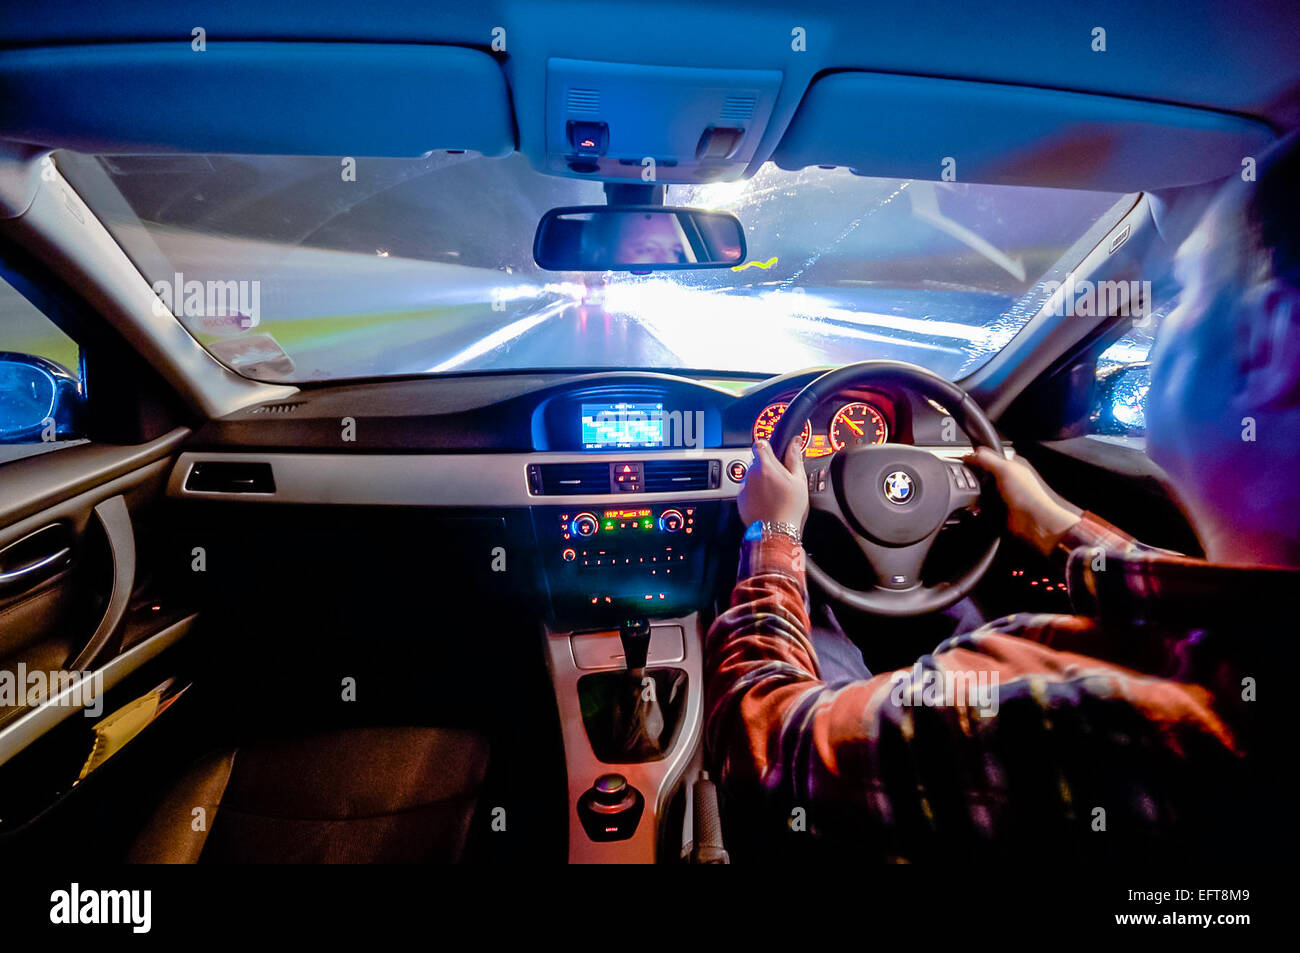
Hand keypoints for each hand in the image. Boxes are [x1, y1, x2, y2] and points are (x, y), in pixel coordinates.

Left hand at [738, 439, 808, 529]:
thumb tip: (794, 441)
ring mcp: (743, 488)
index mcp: (765, 466)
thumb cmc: (790, 509)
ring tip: (775, 494)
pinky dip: (755, 492)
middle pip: (757, 462)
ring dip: (761, 480)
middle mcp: (750, 475)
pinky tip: (768, 502)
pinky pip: (747, 489)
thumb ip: (794, 457)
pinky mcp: (740, 500)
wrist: (776, 534)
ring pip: (752, 476)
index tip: (775, 453)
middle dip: (768, 467)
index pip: (760, 444)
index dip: (768, 446)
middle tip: (782, 480)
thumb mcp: (799, 481)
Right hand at [965, 447, 1082, 556]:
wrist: (1033, 522)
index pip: (988, 457)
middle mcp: (1006, 480)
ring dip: (974, 494)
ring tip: (974, 495)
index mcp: (1011, 467)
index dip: (976, 458)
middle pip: (981, 475)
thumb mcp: (1005, 469)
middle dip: (973, 478)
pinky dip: (976, 506)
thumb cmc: (1028, 496)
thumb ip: (986, 459)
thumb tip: (969, 454)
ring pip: (979, 491)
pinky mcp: (997, 509)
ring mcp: (1002, 496)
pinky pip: (980, 505)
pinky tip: (977, 506)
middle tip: (968, 480)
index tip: (965, 461)